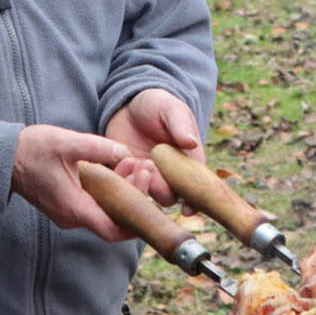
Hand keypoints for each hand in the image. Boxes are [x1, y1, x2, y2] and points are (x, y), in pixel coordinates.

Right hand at [10, 125, 137, 242]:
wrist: (4, 157)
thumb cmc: (31, 150)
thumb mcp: (68, 142)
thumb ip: (99, 148)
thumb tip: (125, 152)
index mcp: (75, 208)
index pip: (113, 230)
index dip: (136, 222)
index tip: (151, 201)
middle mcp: (73, 217)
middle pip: (113, 217)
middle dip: (133, 194)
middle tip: (144, 167)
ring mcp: (69, 212)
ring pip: (105, 209)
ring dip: (122, 188)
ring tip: (133, 162)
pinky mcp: (67, 203)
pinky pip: (95, 202)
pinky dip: (109, 187)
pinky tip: (117, 165)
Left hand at [105, 88, 199, 205]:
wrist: (129, 105)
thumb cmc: (158, 105)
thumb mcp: (171, 109)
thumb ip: (180, 125)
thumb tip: (191, 141)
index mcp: (186, 161)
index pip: (194, 186)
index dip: (193, 200)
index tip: (188, 209)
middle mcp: (168, 174)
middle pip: (171, 195)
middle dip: (163, 188)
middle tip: (150, 165)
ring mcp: (146, 176)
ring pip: (147, 195)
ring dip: (141, 185)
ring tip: (135, 160)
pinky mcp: (125, 174)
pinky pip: (123, 187)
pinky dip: (122, 180)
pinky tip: (120, 162)